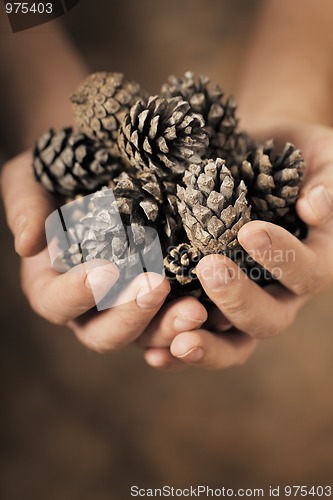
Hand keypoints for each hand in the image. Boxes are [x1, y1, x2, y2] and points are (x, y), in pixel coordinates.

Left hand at [143, 122, 332, 369]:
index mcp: (311, 261)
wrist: (248, 154)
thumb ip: (325, 177)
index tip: (250, 231)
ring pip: (234, 341)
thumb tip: (314, 206)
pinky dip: (177, 347)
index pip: (307, 273)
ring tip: (178, 339)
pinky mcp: (207, 304)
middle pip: (270, 318)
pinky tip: (155, 354)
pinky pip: (198, 337)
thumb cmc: (286, 154)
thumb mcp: (317, 154)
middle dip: (240, 299)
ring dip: (207, 342)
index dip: (283, 258)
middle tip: (209, 268)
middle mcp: (280, 292)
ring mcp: (243, 303)